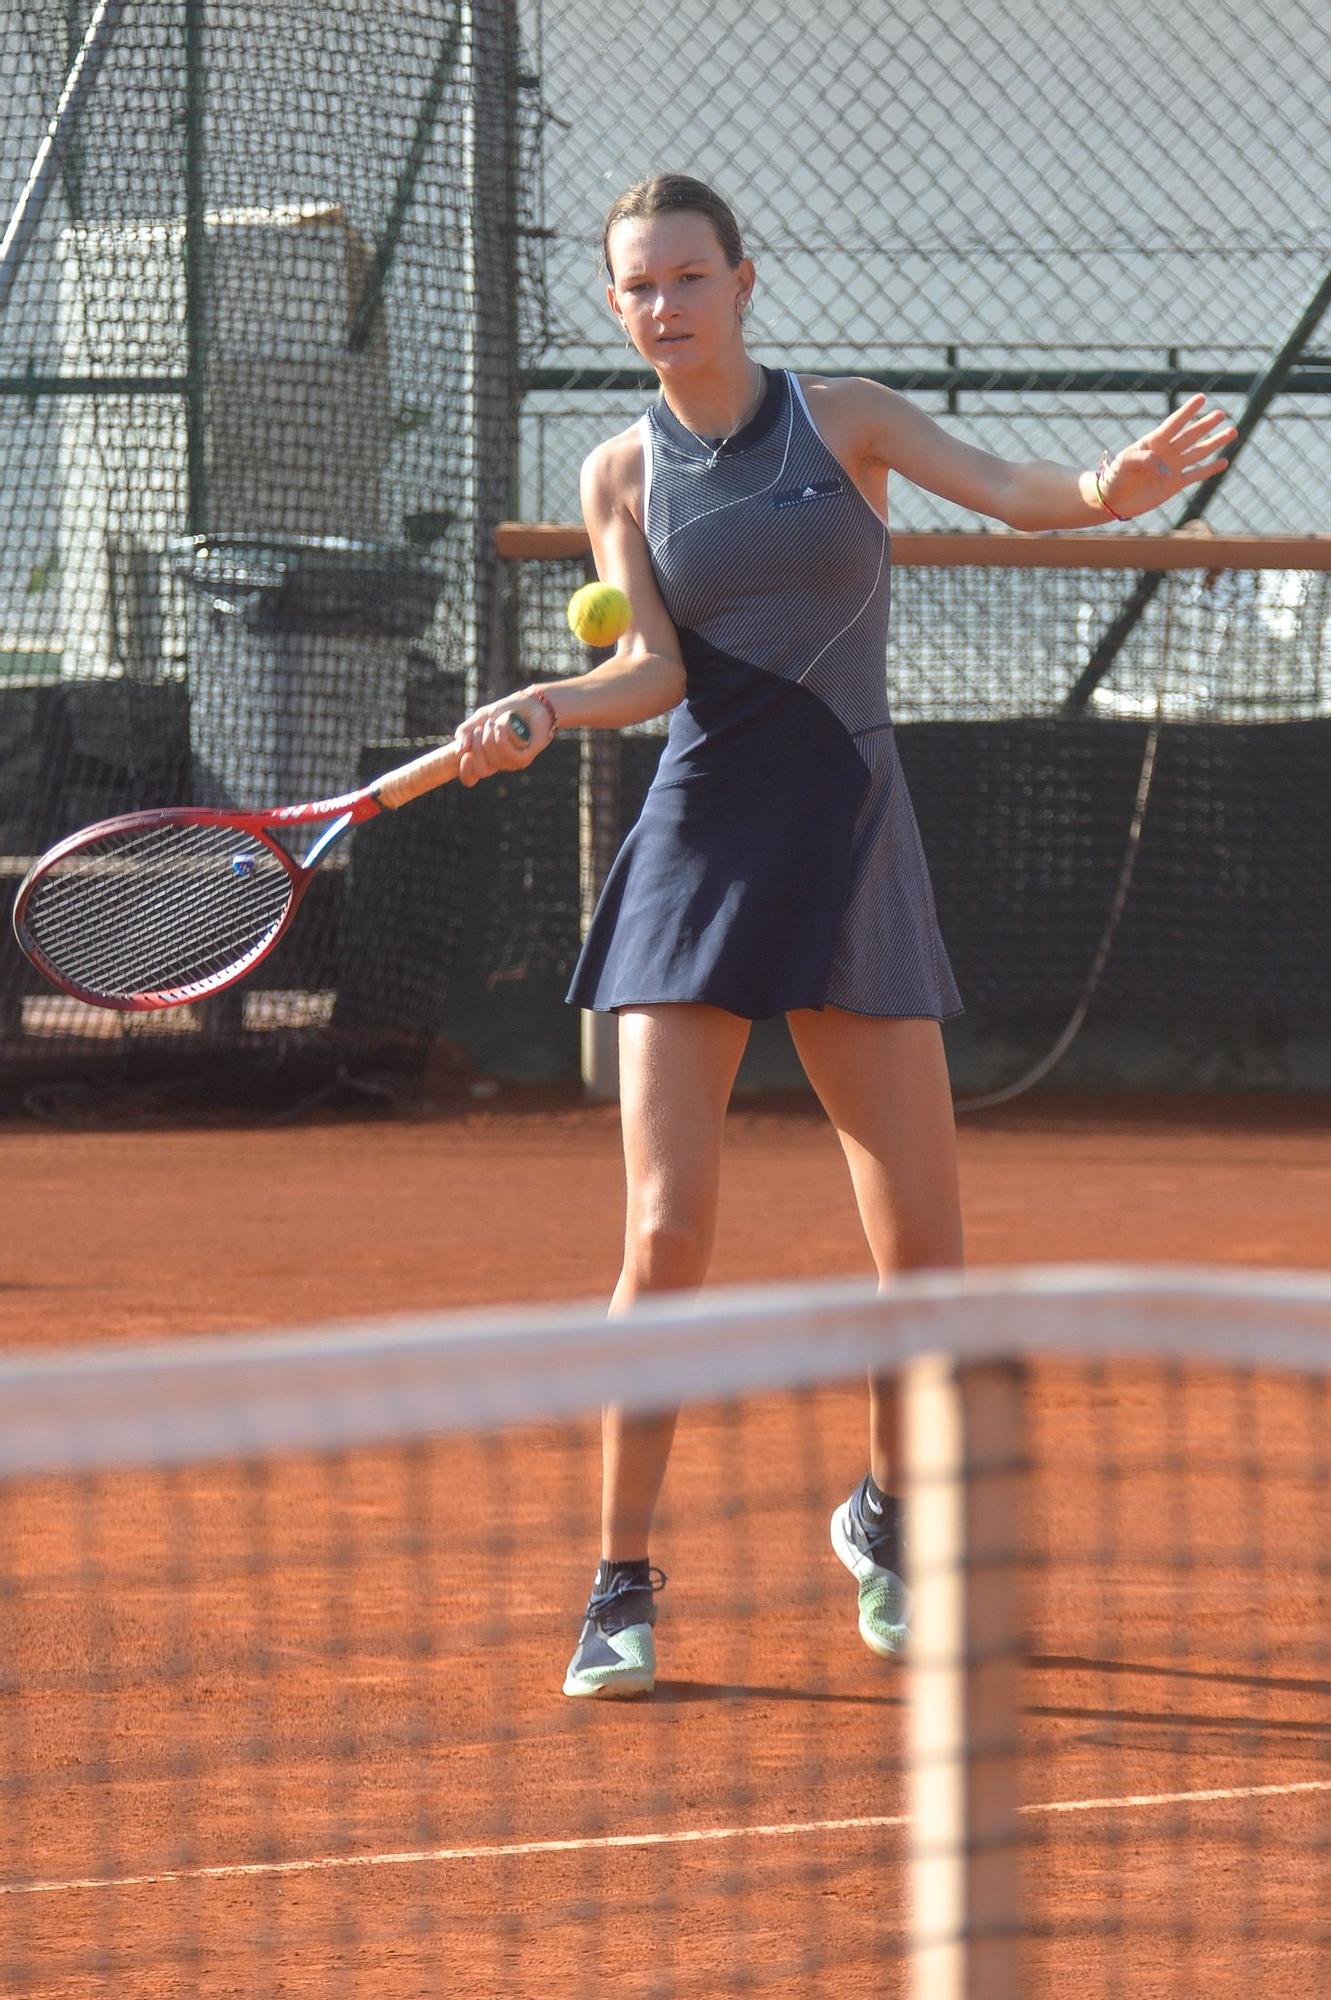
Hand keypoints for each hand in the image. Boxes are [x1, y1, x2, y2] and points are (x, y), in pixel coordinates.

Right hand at [453, 693, 553, 786]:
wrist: (530, 703)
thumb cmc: (505, 711)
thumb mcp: (480, 719)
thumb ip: (465, 732)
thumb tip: (459, 751)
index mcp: (484, 757)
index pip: (470, 777)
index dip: (465, 770)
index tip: (464, 753)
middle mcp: (498, 763)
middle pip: (481, 770)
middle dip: (476, 748)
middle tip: (480, 729)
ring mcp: (512, 762)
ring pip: (494, 760)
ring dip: (490, 738)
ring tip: (493, 723)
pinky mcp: (525, 758)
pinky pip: (508, 755)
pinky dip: (501, 739)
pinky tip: (501, 727)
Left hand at [1099, 393, 1237, 519]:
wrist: (1114, 499)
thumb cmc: (1116, 476)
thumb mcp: (1125, 461)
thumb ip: (1144, 458)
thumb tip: (1166, 468)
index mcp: (1154, 441)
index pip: (1174, 423)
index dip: (1187, 411)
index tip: (1201, 398)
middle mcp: (1167, 451)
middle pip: (1191, 435)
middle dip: (1206, 424)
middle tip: (1221, 413)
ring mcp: (1173, 467)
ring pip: (1198, 452)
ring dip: (1215, 442)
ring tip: (1232, 431)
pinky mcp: (1175, 484)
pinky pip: (1196, 475)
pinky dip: (1210, 469)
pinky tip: (1224, 462)